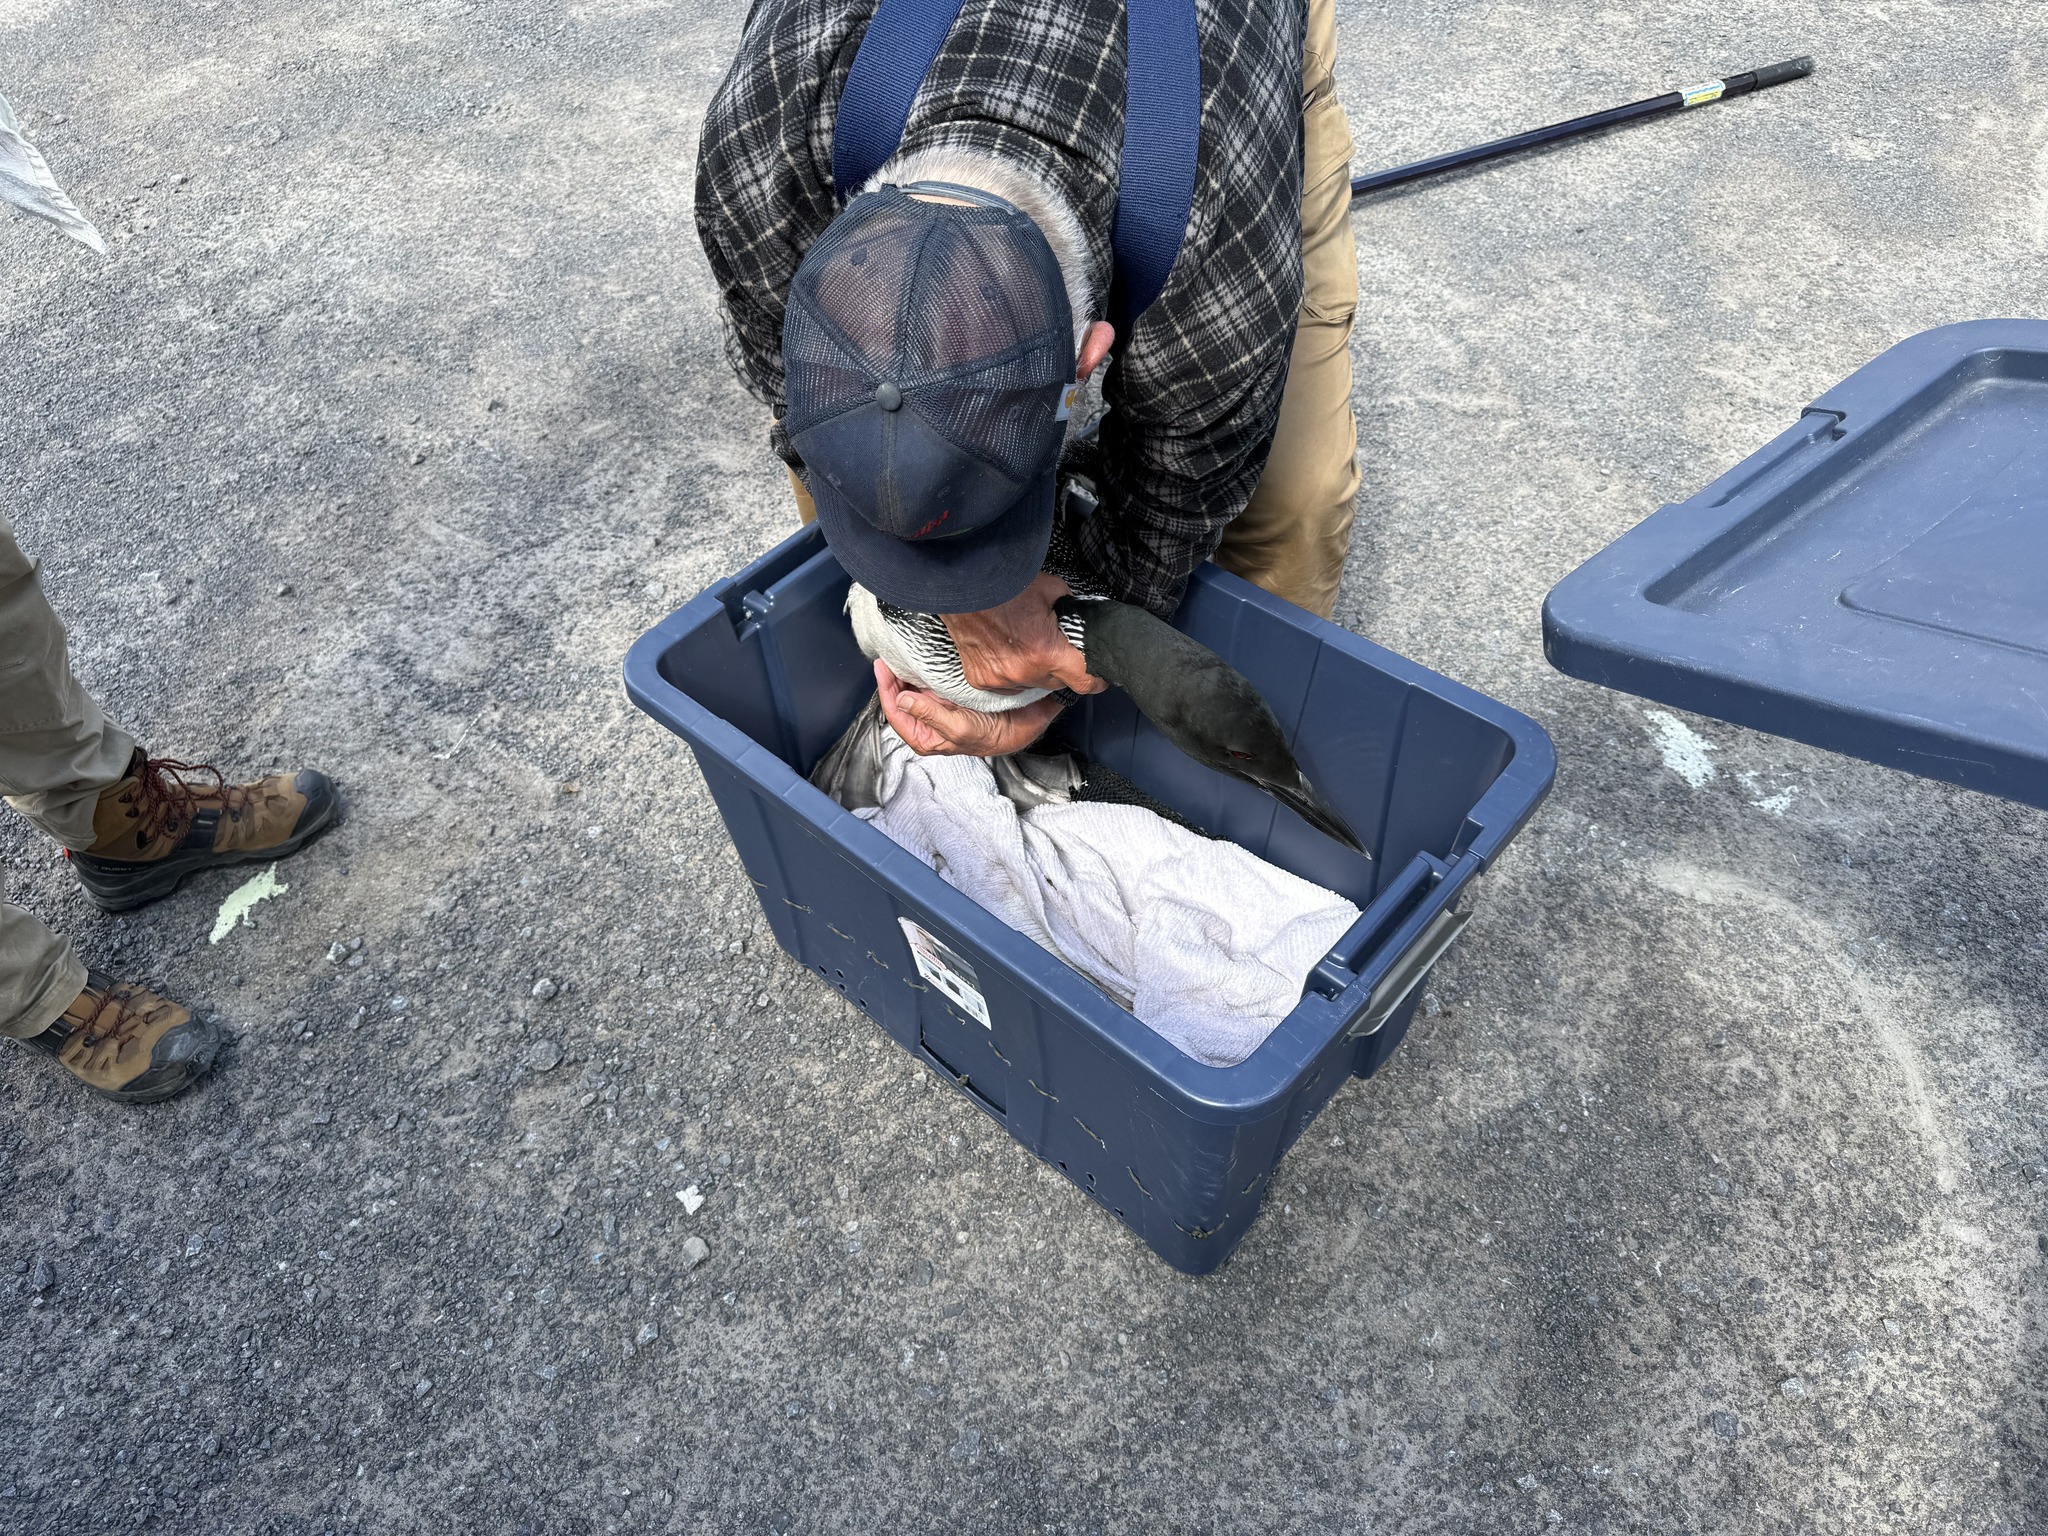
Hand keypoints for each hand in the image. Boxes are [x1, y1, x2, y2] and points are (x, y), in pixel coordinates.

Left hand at [875, 660, 1063, 757]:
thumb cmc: (992, 734)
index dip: (887, 690)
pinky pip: (928, 681)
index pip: (896, 713)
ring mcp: (938, 707)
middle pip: (901, 699)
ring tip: (897, 656)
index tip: (882, 669)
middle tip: (887, 658)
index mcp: (925, 737)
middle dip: (892, 680)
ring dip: (905, 674)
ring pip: (913, 689)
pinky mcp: (949, 695)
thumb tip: (903, 700)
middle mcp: (928, 722)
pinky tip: (917, 659)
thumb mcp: (959, 728)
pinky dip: (921, 670)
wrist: (1023, 723)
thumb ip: (930, 714)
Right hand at [941, 573, 1106, 696]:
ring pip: (1032, 683)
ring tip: (1024, 642)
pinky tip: (1005, 649)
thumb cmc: (1004, 585)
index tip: (1098, 672)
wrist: (963, 586)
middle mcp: (1024, 671)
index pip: (1085, 681)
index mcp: (1046, 652)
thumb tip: (1079, 620)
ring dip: (1034, 670)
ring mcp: (1000, 679)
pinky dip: (1010, 671)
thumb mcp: (1052, 590)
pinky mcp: (981, 679)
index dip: (1097, 678)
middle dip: (1061, 667)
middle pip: (1058, 683)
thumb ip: (1071, 611)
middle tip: (1053, 644)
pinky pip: (1006, 684)